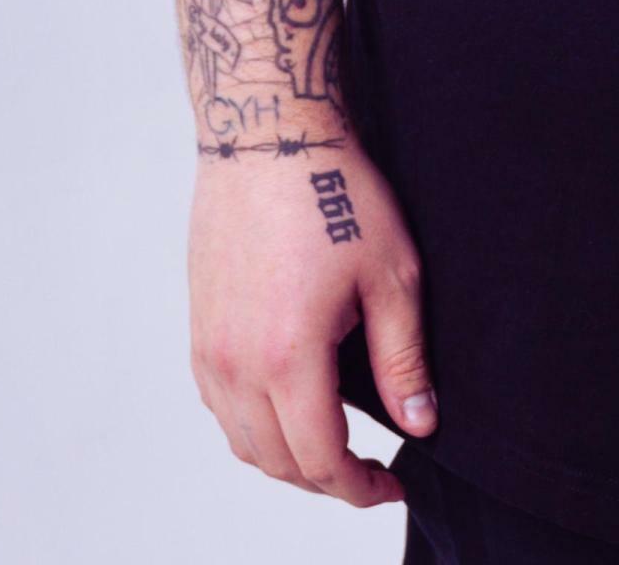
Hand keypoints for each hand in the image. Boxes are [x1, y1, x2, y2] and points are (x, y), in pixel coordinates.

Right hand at [186, 142, 434, 510]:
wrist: (268, 130)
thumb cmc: (332, 189)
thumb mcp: (391, 275)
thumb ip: (404, 360)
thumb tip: (420, 423)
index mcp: (287, 356)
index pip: (321, 460)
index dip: (360, 487)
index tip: (390, 482)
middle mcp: (236, 362)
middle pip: (277, 462)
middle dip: (326, 479)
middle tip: (367, 468)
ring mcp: (210, 344)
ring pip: (241, 440)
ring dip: (285, 457)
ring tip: (329, 441)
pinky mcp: (199, 324)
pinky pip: (218, 403)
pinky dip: (251, 424)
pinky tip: (285, 402)